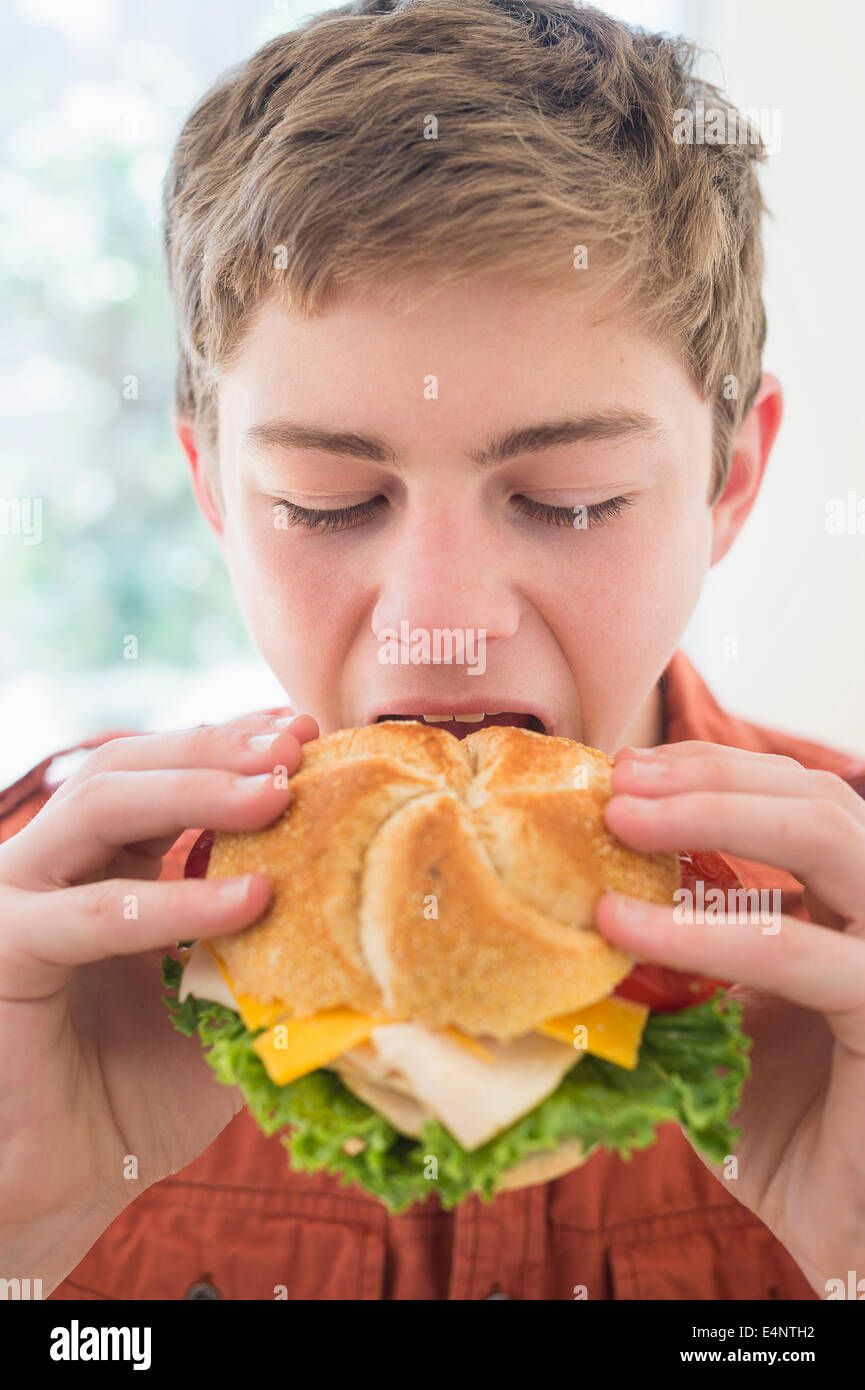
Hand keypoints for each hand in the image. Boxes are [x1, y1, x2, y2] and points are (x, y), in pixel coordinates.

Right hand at [0, 709, 317, 1276]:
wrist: (76, 1180)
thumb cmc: (147, 1088)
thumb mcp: (223, 992)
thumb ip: (264, 935)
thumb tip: (364, 887)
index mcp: (101, 861)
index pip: (162, 773)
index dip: (230, 743)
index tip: (306, 730)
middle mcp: (53, 866)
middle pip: (128, 767)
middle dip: (216, 749)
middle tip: (297, 745)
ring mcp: (19, 900)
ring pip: (100, 807)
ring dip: (195, 792)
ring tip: (279, 793)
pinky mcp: (3, 952)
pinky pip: (93, 916)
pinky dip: (173, 902)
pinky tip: (250, 900)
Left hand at [595, 740, 864, 1297]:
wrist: (833, 1232)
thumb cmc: (773, 1126)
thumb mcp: (713, 1019)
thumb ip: (672, 958)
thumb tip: (573, 892)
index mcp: (850, 911)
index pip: (796, 802)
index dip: (715, 772)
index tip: (625, 771)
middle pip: (818, 799)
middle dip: (712, 777)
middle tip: (619, 784)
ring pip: (829, 838)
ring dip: (716, 814)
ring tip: (620, 821)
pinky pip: (797, 954)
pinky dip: (707, 930)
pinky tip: (622, 924)